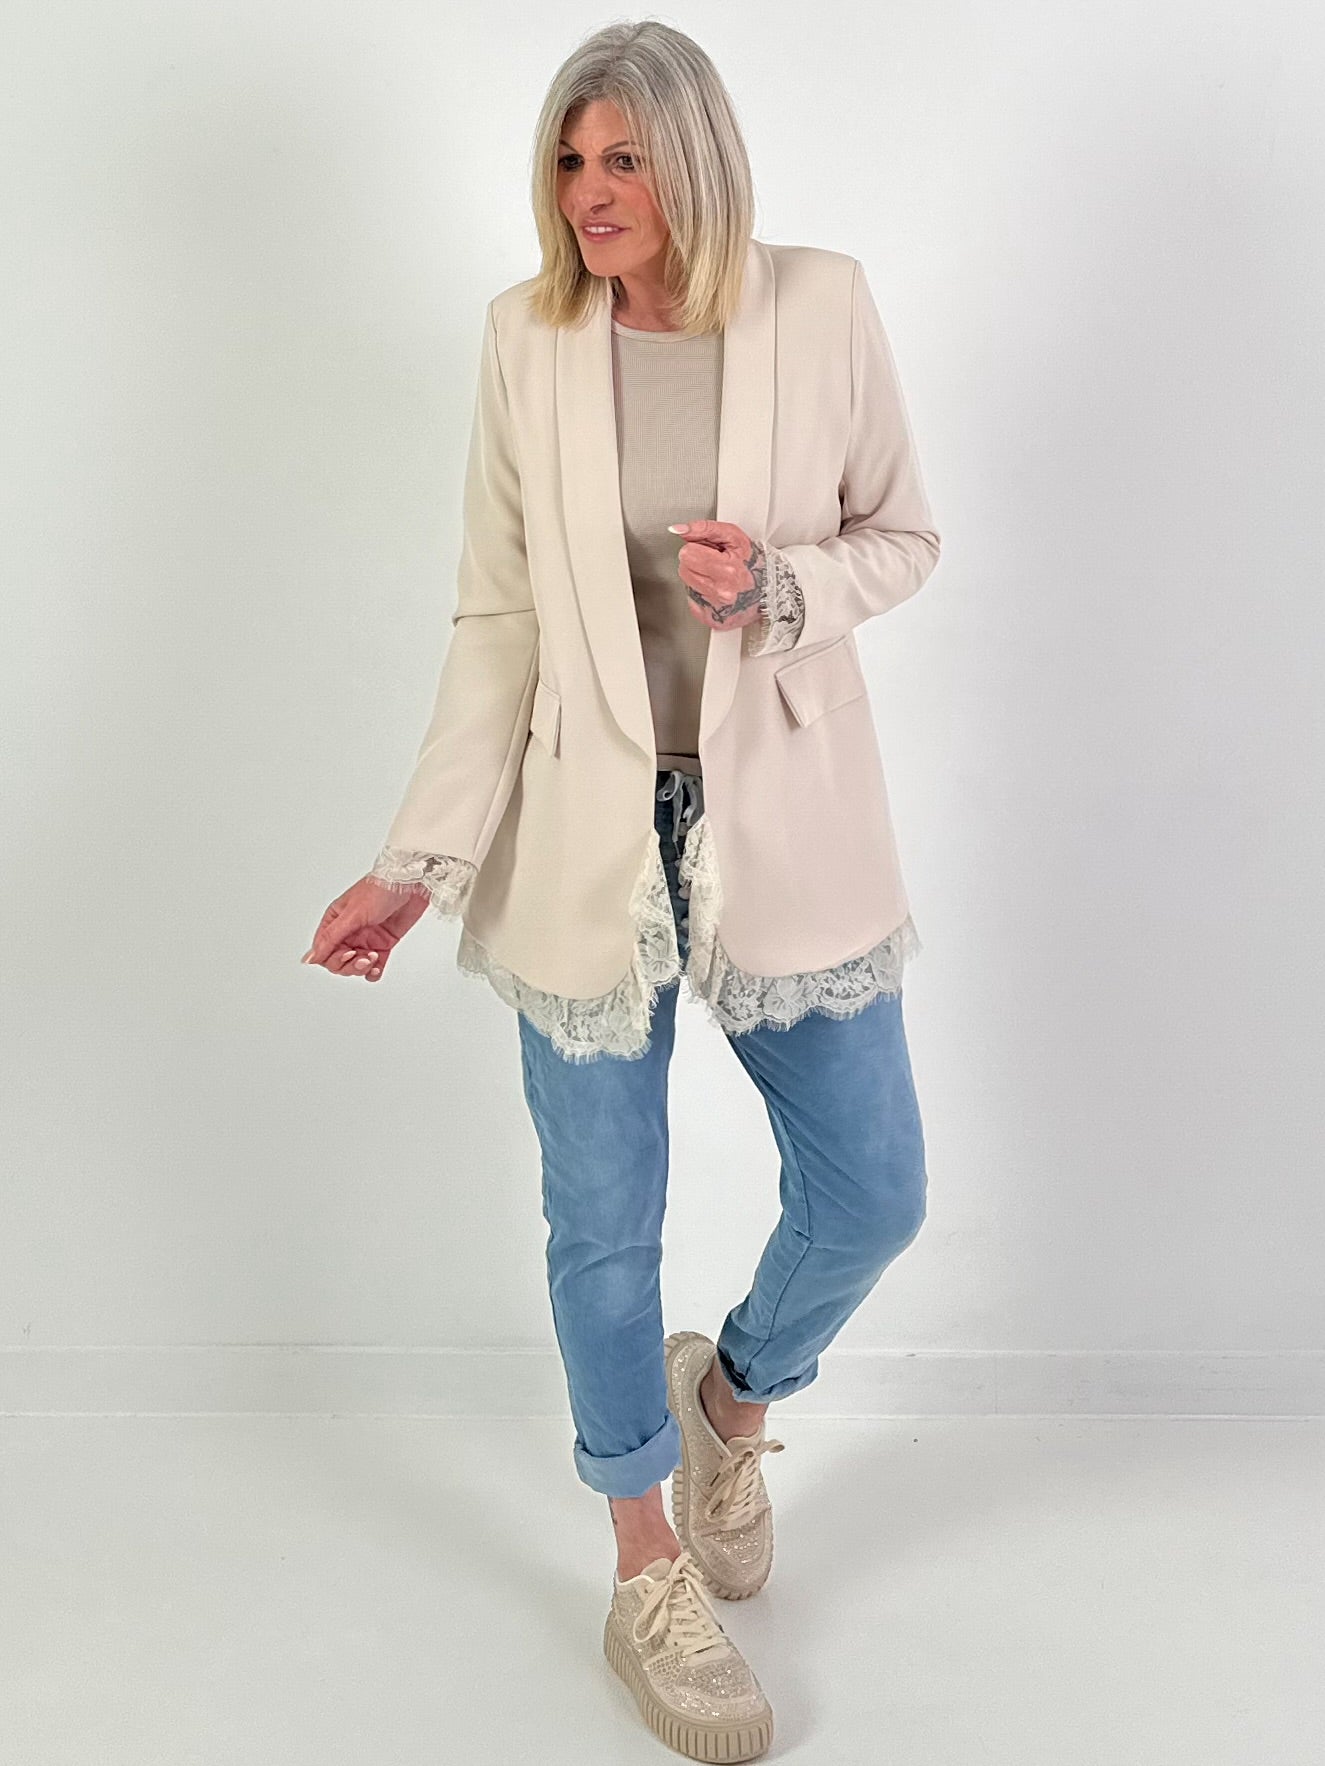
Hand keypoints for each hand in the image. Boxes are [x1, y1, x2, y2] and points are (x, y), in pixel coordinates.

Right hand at [299, 876, 428, 981]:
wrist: (410, 884)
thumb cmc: (379, 890)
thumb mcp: (352, 915)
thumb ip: (331, 938)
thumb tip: (309, 958)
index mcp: (334, 922)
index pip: (323, 951)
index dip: (332, 958)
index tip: (348, 952)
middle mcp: (348, 932)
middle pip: (337, 962)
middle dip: (349, 965)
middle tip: (364, 957)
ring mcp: (365, 939)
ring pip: (355, 966)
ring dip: (362, 968)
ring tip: (373, 958)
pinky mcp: (383, 944)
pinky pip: (374, 966)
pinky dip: (374, 972)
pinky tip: (377, 968)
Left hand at [668, 520, 766, 632]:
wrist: (771, 589)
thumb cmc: (753, 562)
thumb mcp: (733, 536)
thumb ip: (704, 529)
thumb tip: (678, 530)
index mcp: (727, 570)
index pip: (687, 554)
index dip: (697, 549)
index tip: (711, 553)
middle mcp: (722, 593)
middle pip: (684, 570)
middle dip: (696, 564)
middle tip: (715, 565)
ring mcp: (717, 610)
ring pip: (687, 586)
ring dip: (699, 580)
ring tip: (718, 578)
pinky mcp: (713, 620)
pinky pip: (693, 602)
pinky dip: (703, 596)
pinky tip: (717, 592)